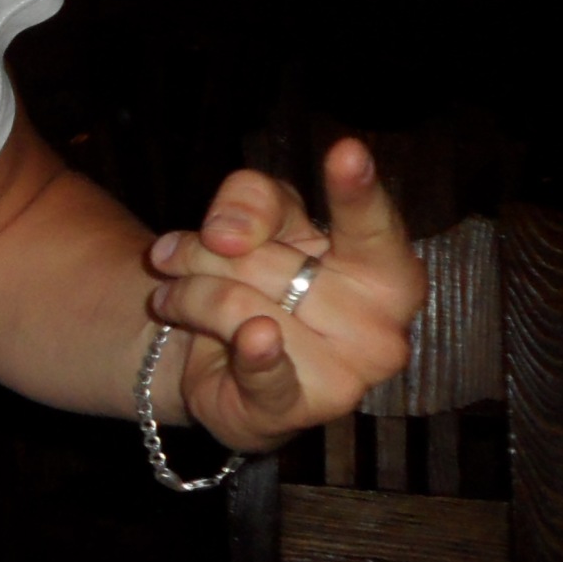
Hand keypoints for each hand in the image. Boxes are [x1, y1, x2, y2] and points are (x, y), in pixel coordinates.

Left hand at [146, 139, 423, 451]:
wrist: (217, 355)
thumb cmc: (258, 275)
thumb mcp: (258, 216)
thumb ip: (252, 200)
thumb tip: (230, 233)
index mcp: (387, 270)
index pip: (372, 226)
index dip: (357, 190)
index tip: (347, 150)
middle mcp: (383, 328)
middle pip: (268, 259)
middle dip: (207, 249)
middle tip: (176, 253)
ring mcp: (351, 376)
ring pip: (241, 305)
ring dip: (189, 292)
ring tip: (177, 297)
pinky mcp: (305, 410)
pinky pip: (269, 371)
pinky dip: (253, 352)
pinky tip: (253, 338)